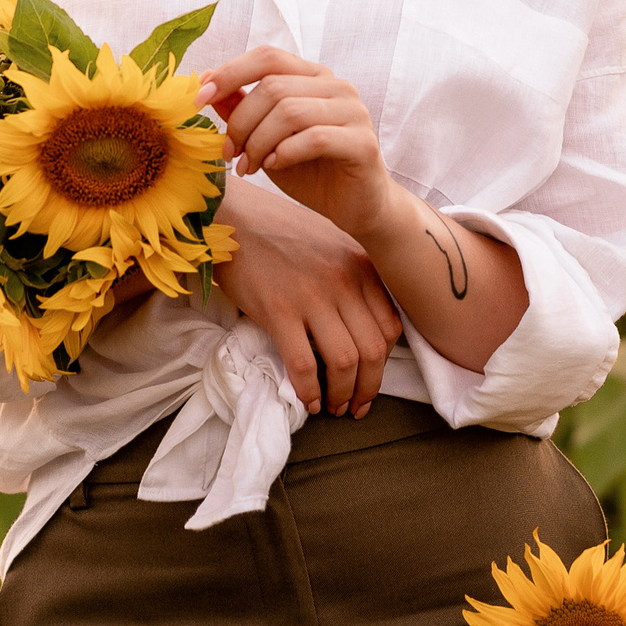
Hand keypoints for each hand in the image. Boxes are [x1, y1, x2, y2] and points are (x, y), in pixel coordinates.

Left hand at [197, 47, 401, 244]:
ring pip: (290, 112)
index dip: (230, 73)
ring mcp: (353, 112)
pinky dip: (285, 153)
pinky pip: (315, 138)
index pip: (267, 57)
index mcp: (312, 76)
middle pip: (273, 87)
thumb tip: (205, 83)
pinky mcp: (362, 142)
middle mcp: (336, 86)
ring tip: (249, 166)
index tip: (199, 99)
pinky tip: (275, 166)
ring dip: (258, 142)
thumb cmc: (310, 169)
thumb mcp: (265, 137)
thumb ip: (242, 108)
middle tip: (230, 153)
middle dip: (241, 122)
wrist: (355, 206)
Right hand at [206, 177, 402, 417]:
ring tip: (333, 407)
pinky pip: (303, 363)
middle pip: (372, 350)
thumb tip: (362, 326)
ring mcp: (312, 296)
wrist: (234, 218)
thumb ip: (353, 279)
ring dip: (341, 394)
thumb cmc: (280, 233)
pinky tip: (308, 400)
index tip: (371, 378)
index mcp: (360, 267)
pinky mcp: (278, 310)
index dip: (385, 362)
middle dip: (368, 387)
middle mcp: (343, 282)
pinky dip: (309, 390)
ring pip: (343, 361)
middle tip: (356, 406)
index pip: (390, 327)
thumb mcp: (332, 246)